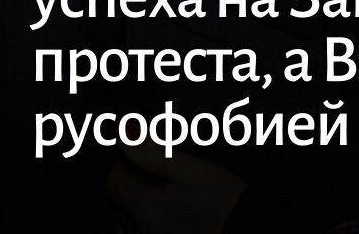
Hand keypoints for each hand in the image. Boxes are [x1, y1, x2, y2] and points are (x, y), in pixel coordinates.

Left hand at [108, 142, 247, 233]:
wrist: (244, 231)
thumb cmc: (222, 201)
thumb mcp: (193, 170)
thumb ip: (156, 154)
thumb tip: (126, 135)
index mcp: (144, 205)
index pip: (113, 182)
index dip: (121, 163)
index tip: (137, 152)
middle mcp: (139, 229)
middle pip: (116, 206)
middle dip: (126, 186)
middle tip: (148, 172)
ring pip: (122, 227)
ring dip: (128, 210)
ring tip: (150, 196)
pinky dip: (137, 227)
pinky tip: (154, 218)